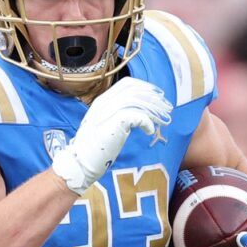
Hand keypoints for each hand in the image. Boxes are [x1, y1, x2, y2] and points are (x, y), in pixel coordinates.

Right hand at [49, 77, 171, 193]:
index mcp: (101, 101)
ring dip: (154, 110)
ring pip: (138, 101)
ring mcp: (108, 112)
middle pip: (135, 90)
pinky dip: (147, 122)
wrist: (79, 163)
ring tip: (163, 120)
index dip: (145, 87)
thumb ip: (115, 116)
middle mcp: (104, 103)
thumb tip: (135, 114)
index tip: (157, 95)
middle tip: (166, 107)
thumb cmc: (92, 150)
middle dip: (153, 97)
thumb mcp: (103, 126)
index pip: (127, 84)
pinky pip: (138, 116)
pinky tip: (150, 131)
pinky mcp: (114, 124)